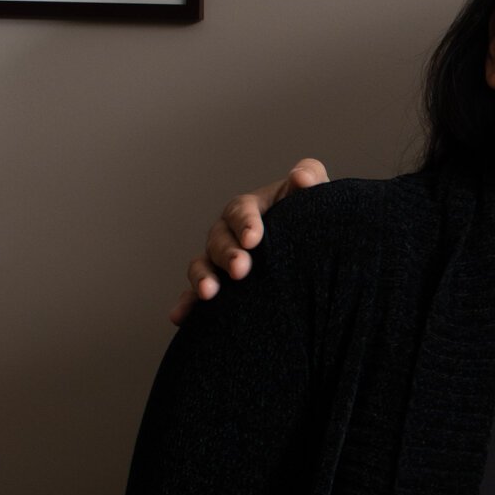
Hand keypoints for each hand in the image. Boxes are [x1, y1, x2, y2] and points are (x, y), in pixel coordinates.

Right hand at [170, 158, 331, 323]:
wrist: (312, 249)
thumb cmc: (311, 217)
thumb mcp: (314, 196)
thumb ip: (310, 177)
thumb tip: (301, 178)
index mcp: (250, 209)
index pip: (241, 210)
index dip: (245, 223)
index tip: (254, 238)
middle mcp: (229, 232)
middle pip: (219, 239)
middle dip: (227, 254)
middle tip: (240, 269)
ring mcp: (220, 259)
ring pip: (203, 265)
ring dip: (202, 278)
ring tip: (209, 293)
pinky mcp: (219, 285)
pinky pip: (197, 295)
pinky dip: (187, 304)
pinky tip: (180, 317)